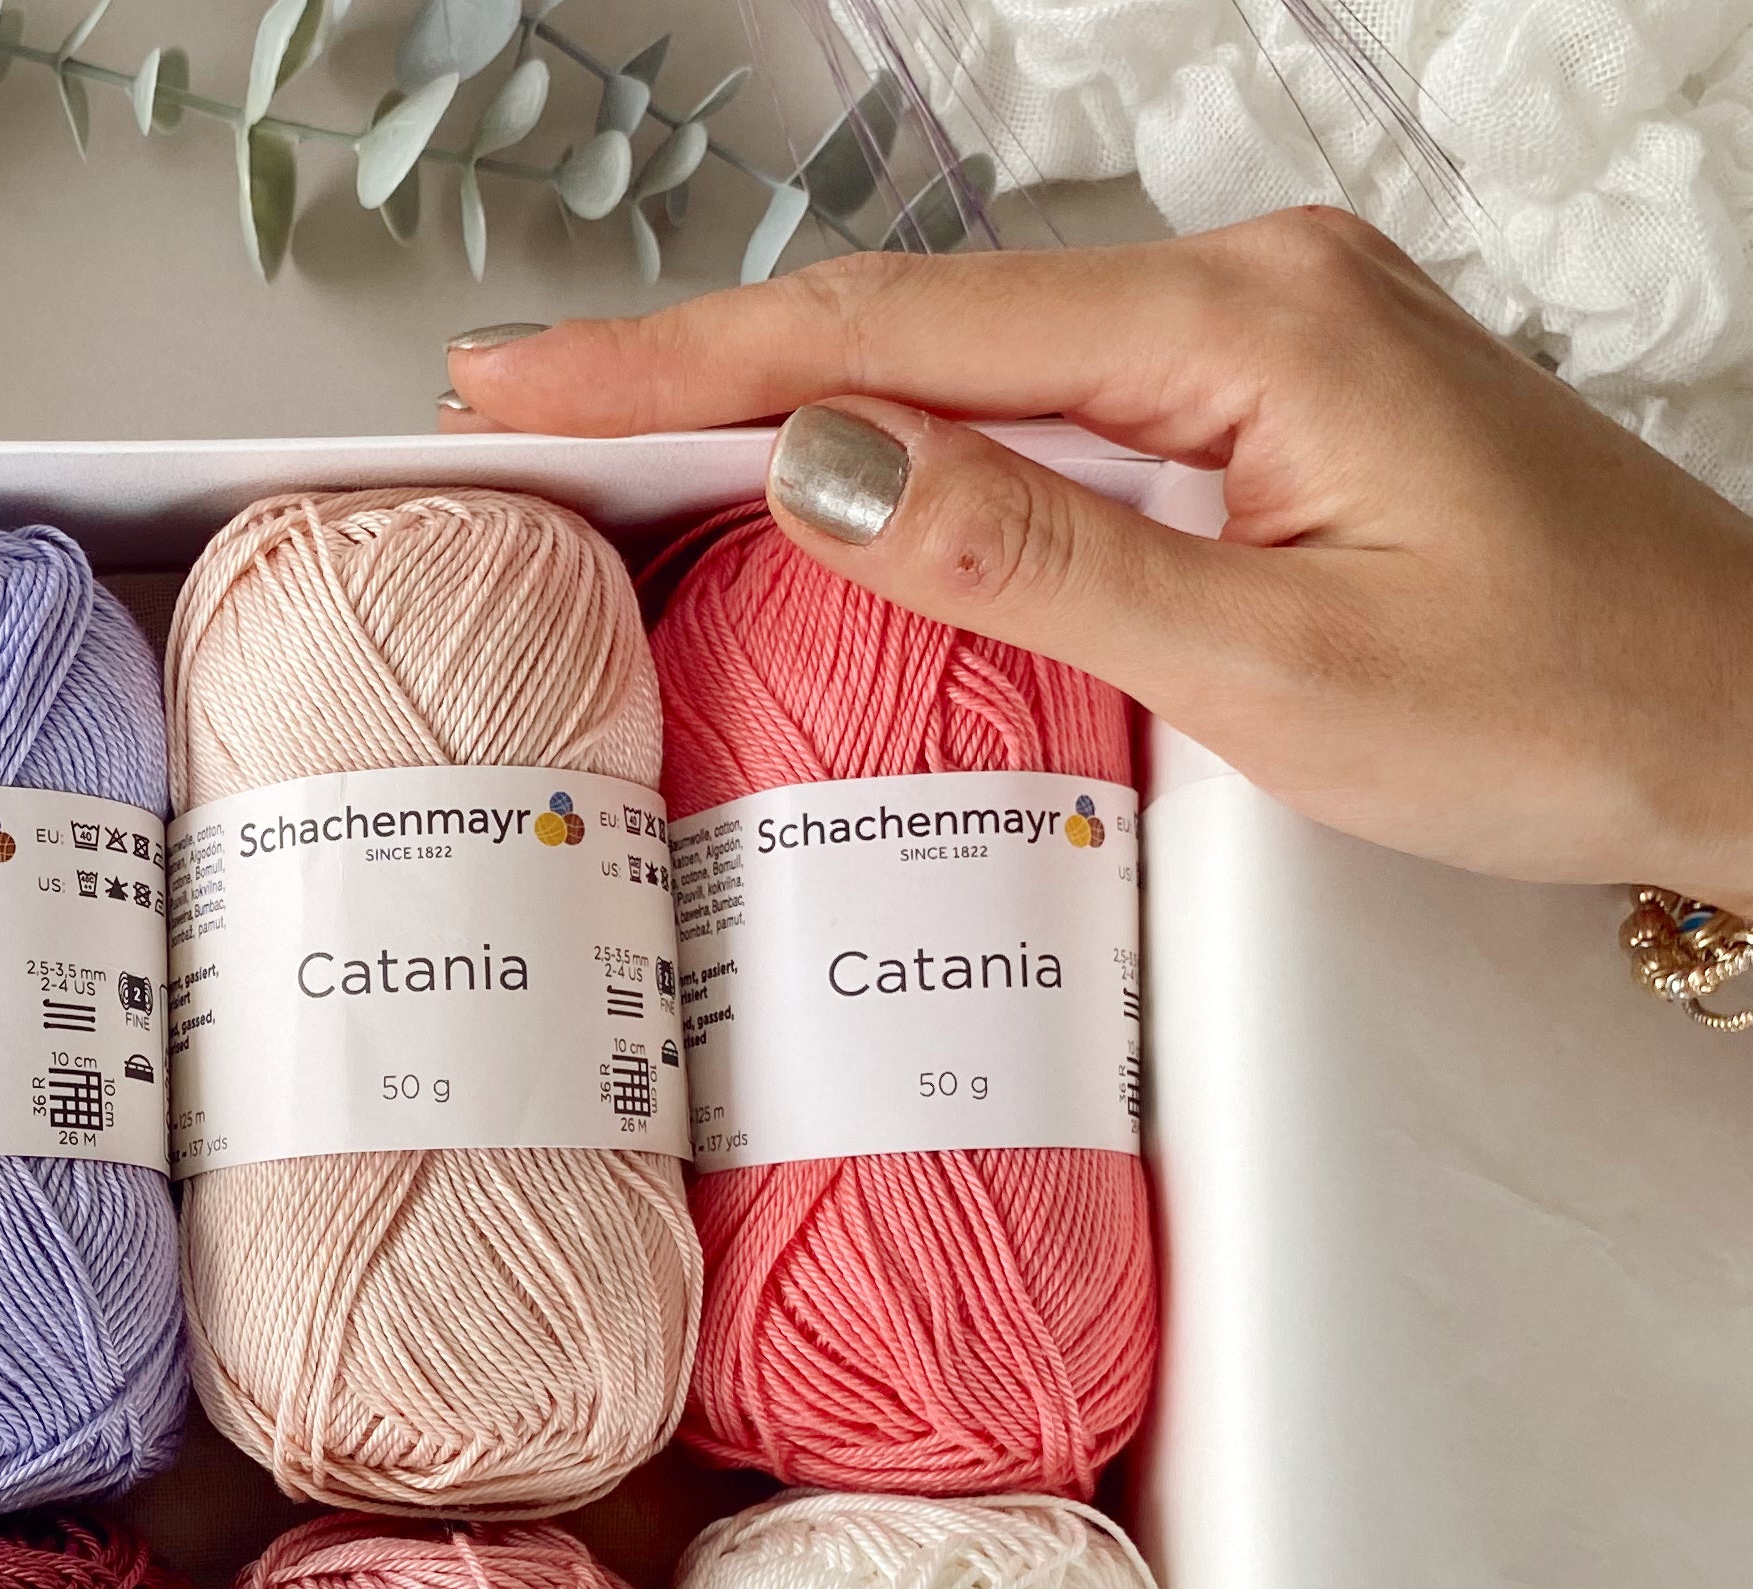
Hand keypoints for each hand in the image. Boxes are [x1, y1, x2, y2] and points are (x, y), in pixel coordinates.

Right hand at [443, 211, 1752, 910]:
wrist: (1738, 725)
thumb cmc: (1556, 705)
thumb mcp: (1265, 668)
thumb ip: (1032, 554)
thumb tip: (827, 464)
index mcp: (1238, 325)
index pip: (894, 331)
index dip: (685, 360)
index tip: (527, 379)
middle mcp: (1248, 292)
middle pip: (914, 314)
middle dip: (702, 361)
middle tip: (528, 402)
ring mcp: (1266, 336)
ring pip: (974, 354)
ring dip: (797, 394)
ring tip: (628, 432)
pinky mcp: (1275, 401)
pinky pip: (1051, 398)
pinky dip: (917, 429)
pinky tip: (832, 462)